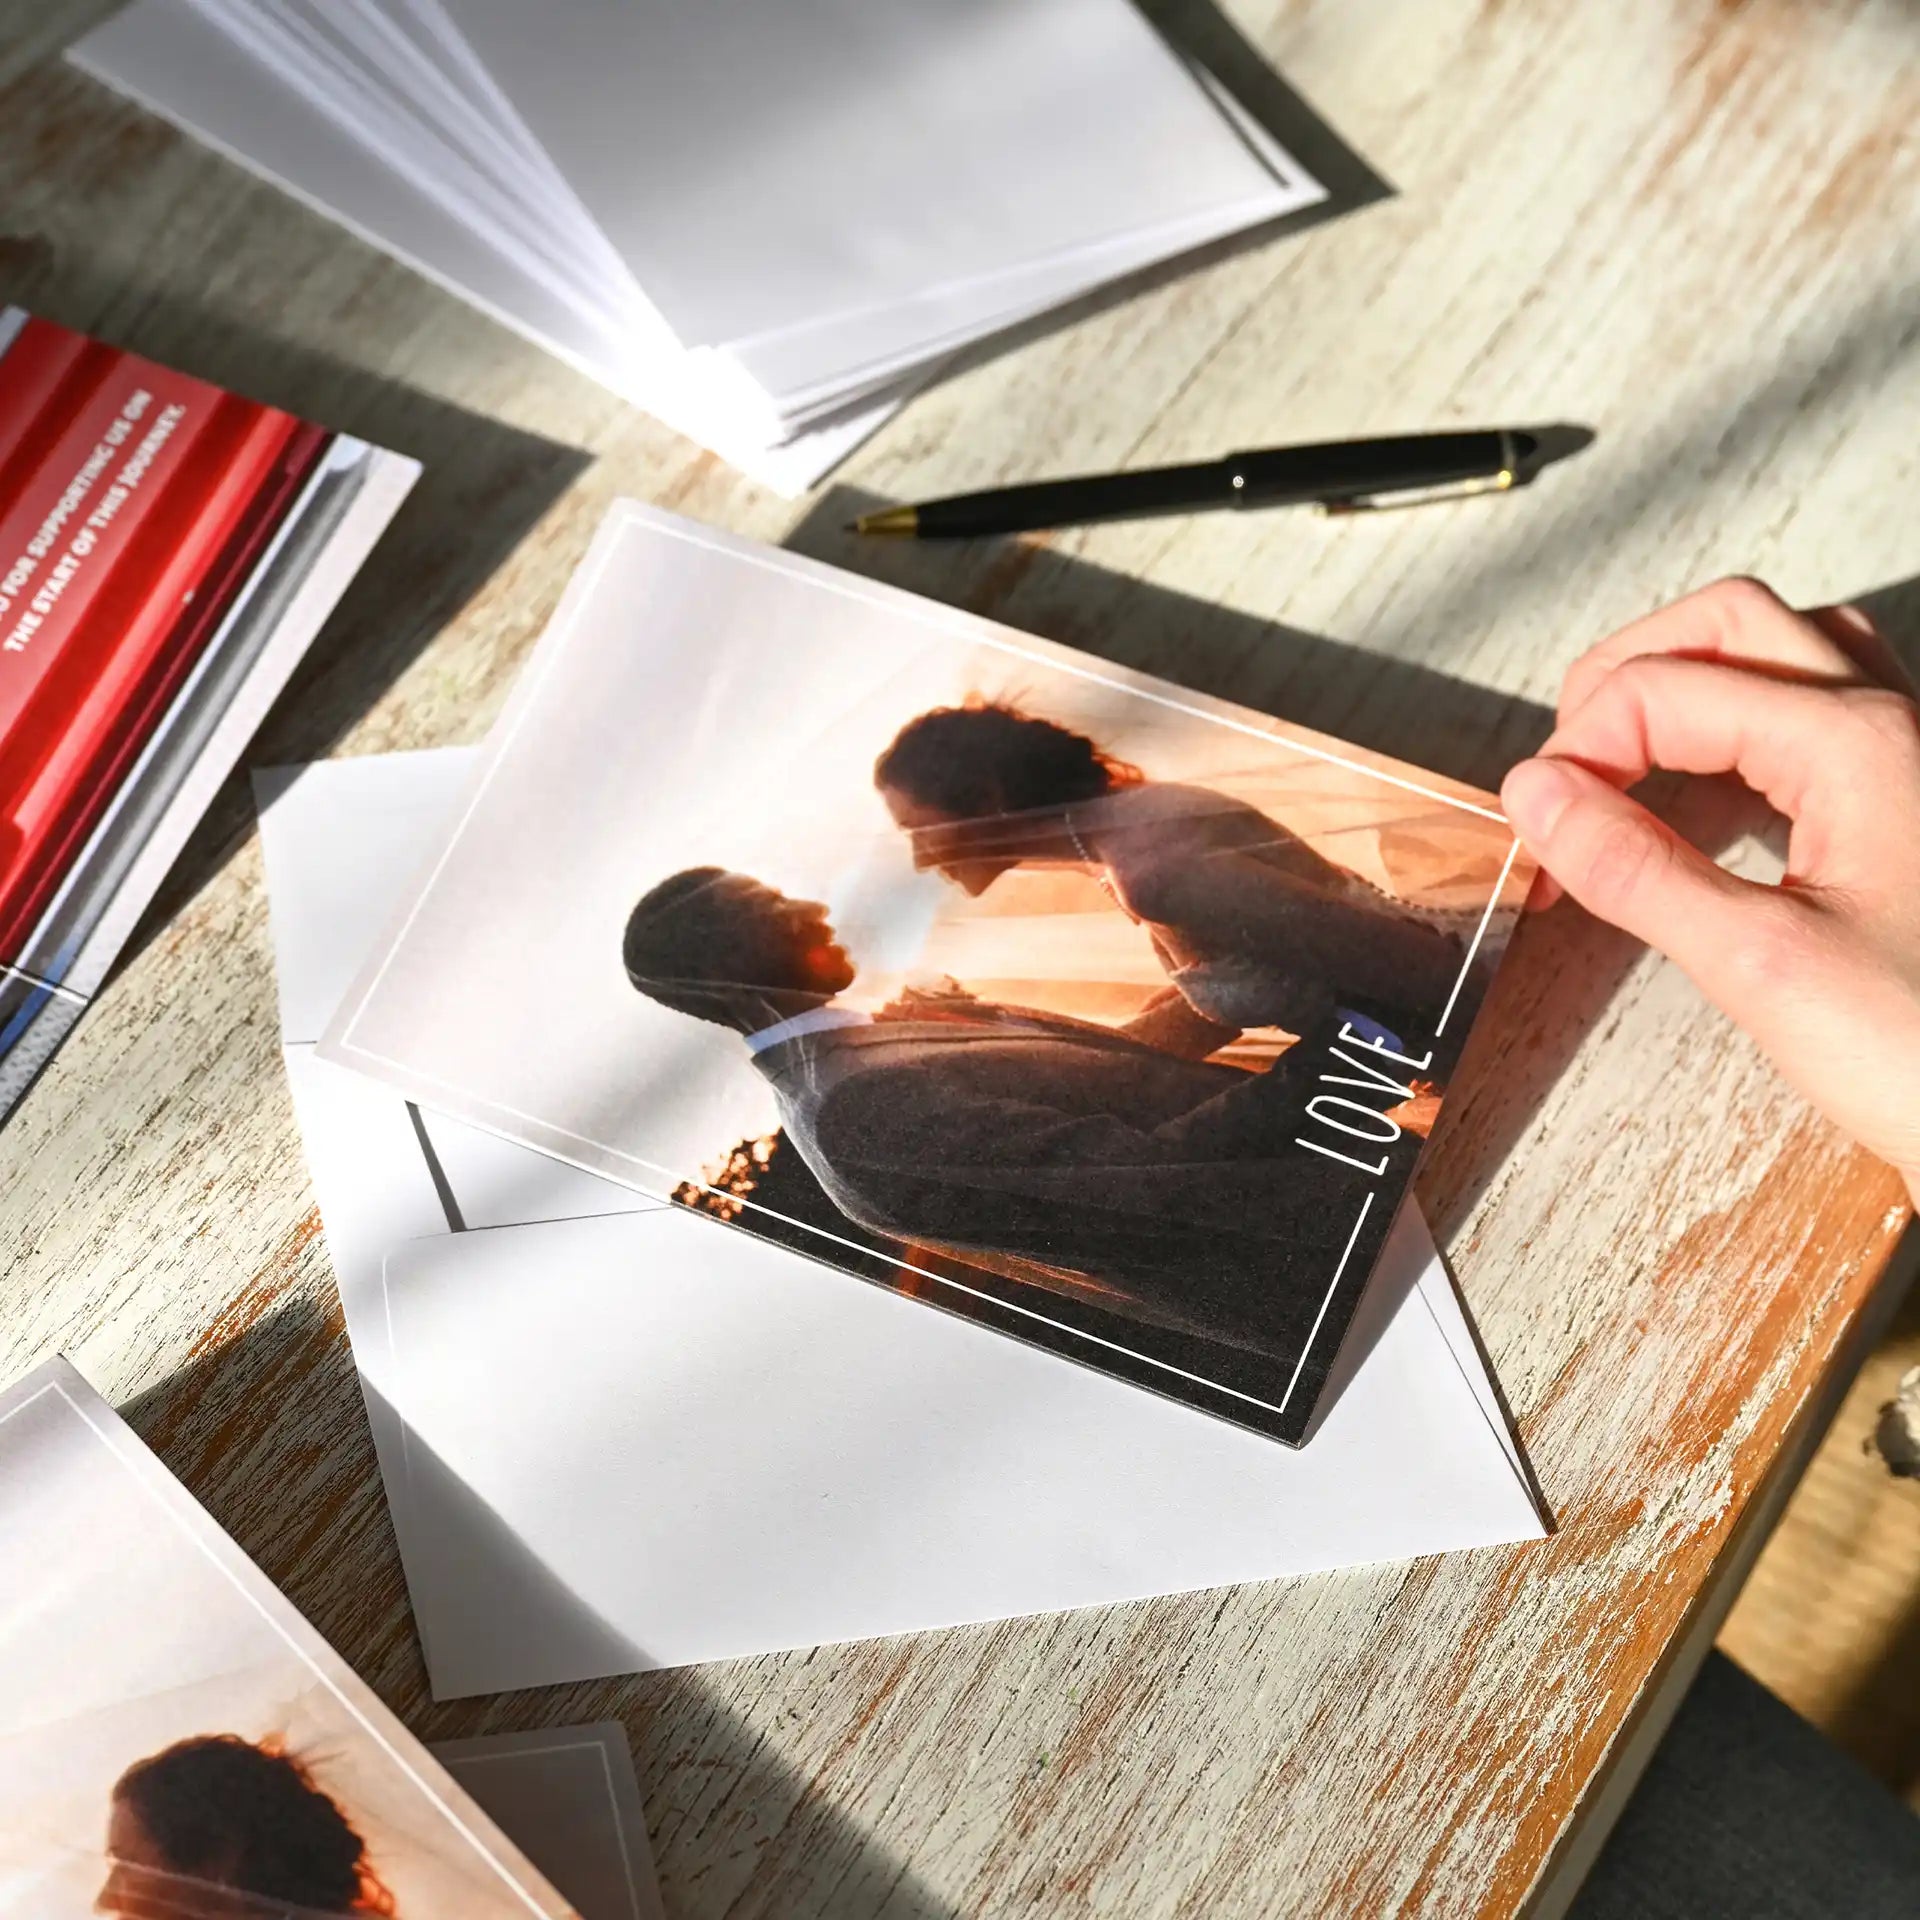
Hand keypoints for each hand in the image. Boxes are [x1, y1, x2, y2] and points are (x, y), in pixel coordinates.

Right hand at [1499, 578, 1919, 1200]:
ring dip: (1687, 683)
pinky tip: (1706, 789)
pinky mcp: (1909, 803)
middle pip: (1729, 624)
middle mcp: (1893, 722)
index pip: (1666, 689)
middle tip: (1567, 769)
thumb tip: (1536, 796)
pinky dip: (1739, 721)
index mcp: (1857, 743)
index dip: (1579, 751)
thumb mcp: (1761, 966)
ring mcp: (1910, 757)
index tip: (1539, 837)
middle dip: (1626, 678)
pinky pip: (1817, 709)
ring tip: (1621, 761)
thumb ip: (1638, 871)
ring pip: (1781, 651)